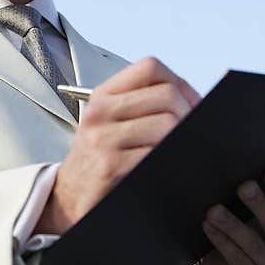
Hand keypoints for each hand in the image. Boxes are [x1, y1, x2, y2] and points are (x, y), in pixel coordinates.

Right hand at [35, 57, 201, 234]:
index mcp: (103, 95)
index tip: (191, 105)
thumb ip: (143, 105)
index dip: (180, 84)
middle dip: (189, 115)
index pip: (150, 68)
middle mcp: (100, 112)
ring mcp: (103, 140)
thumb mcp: (110, 122)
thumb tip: (196, 102)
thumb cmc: (100, 158)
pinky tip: (167, 168)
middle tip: (191, 134)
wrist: (68, 197)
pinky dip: (170, 161)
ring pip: (167, 125)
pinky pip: (157, 154)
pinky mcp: (110, 167)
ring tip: (177, 152)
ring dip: (181, 141)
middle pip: (167, 96)